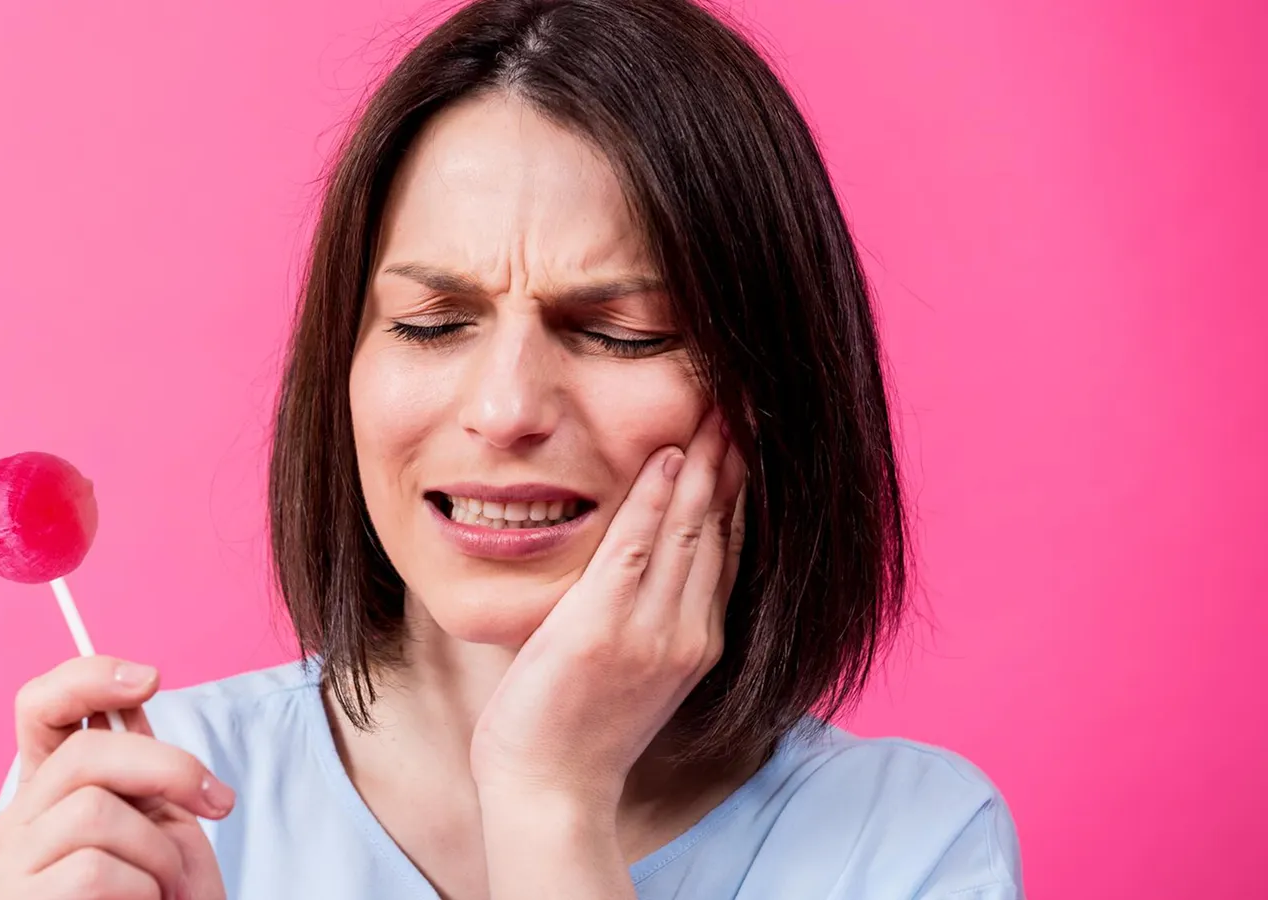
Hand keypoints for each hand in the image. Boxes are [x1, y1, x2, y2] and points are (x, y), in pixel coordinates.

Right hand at [0, 656, 231, 899]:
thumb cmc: (165, 896)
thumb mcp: (163, 814)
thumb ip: (141, 759)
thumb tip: (137, 681)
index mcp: (50, 787)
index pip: (38, 706)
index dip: (86, 677)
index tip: (150, 678)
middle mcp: (17, 820)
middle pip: (84, 754)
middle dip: (169, 770)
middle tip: (218, 803)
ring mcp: (12, 866)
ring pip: (95, 813)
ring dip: (160, 851)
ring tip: (168, 887)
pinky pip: (95, 871)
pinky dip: (145, 891)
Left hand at [469, 409, 748, 808]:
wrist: (552, 790)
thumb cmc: (576, 730)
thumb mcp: (629, 670)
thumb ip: (643, 617)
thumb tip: (636, 567)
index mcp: (697, 641)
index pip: (727, 549)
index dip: (739, 492)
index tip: (745, 440)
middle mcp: (688, 633)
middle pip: (719, 531)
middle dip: (733, 465)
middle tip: (742, 405)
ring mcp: (651, 632)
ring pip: (688, 531)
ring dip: (705, 467)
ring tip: (717, 412)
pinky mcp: (605, 628)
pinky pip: (636, 547)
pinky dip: (654, 500)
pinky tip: (667, 458)